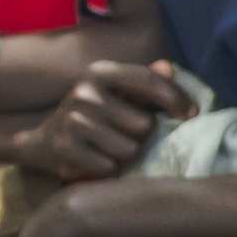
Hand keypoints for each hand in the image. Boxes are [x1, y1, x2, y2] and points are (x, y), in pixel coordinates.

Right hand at [16, 59, 193, 180]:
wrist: (44, 141)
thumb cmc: (94, 116)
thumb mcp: (117, 92)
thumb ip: (146, 81)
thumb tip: (168, 68)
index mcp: (99, 72)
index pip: (148, 81)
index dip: (176, 99)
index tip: (192, 114)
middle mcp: (84, 91)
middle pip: (144, 125)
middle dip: (142, 135)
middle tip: (127, 136)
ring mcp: (72, 120)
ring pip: (129, 149)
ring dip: (126, 155)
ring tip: (110, 149)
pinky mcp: (64, 147)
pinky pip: (109, 167)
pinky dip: (108, 169)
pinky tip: (96, 160)